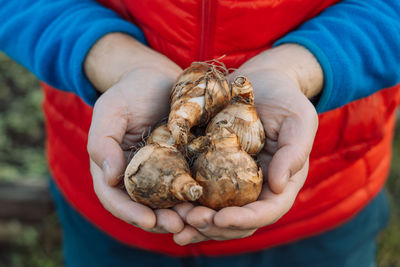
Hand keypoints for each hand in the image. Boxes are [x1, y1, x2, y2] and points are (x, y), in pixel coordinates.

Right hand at [86, 33, 184, 232]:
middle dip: (161, 220)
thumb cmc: (130, 91)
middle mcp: (137, 175)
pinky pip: (188, 183)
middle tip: (179, 227)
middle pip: (145, 206)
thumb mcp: (111, 110)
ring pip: (169, 201)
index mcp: (114, 167)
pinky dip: (197, 196)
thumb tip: (109, 178)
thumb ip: (102, 141)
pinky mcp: (183, 164)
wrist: (159, 78)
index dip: (130, 213)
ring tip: (197, 220)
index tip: (148, 220)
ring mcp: (162, 171)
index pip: (115, 197)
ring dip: (182, 214)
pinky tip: (210, 201)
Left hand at [173, 44, 321, 244]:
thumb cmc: (284, 98)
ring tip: (174, 220)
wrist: (260, 82)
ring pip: (216, 213)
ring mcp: (233, 181)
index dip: (244, 220)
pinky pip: (199, 193)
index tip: (220, 219)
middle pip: (238, 221)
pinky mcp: (213, 169)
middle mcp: (256, 187)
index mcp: (280, 181)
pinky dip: (185, 203)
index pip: (267, 211)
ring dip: (195, 222)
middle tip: (190, 221)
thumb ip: (295, 151)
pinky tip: (168, 206)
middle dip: (214, 226)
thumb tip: (278, 186)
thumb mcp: (298, 119)